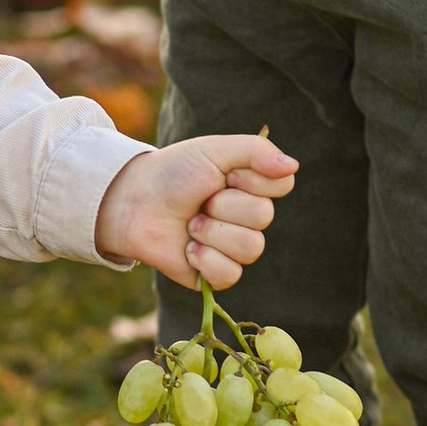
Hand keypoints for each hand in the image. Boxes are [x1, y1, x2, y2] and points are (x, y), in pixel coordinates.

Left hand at [95, 134, 297, 291]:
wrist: (133, 203)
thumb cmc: (173, 173)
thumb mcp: (213, 150)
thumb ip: (255, 151)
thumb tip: (293, 166)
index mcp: (251, 186)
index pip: (282, 185)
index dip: (252, 180)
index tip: (224, 174)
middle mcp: (247, 217)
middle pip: (264, 217)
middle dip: (224, 206)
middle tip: (200, 200)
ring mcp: (232, 247)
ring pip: (251, 248)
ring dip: (213, 232)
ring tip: (190, 224)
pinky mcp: (215, 275)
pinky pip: (231, 274)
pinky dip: (205, 259)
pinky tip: (188, 249)